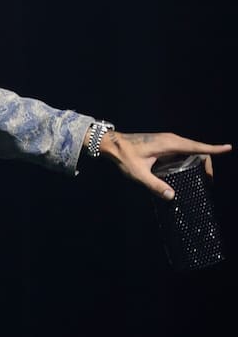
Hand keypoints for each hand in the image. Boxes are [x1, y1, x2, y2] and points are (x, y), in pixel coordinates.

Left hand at [98, 131, 231, 198]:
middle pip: (197, 149)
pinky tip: (189, 172)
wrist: (110, 143)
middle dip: (207, 163)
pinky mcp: (163, 145)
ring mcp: (167, 141)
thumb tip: (171, 196)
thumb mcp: (138, 173)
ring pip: (190, 150)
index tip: (228, 148)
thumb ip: (154, 185)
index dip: (213, 149)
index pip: (197, 147)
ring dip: (199, 162)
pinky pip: (182, 152)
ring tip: (203, 179)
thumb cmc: (123, 156)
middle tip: (209, 181)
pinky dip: (189, 160)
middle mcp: (171, 140)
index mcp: (169, 143)